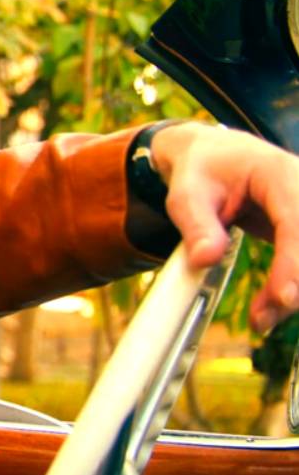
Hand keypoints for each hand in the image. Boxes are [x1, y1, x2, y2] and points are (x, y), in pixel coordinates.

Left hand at [152, 122, 298, 332]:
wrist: (211, 155)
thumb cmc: (201, 170)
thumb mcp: (186, 194)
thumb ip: (197, 226)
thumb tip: (205, 260)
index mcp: (279, 174)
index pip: (296, 221)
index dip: (293, 263)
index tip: (283, 297)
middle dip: (295, 285)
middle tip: (263, 318)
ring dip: (295, 291)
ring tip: (261, 319)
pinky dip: (293, 284)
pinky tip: (272, 307)